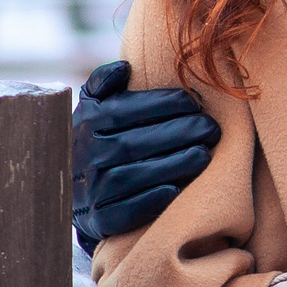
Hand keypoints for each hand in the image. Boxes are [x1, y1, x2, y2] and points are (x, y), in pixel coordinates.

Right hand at [71, 60, 219, 247]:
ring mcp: (91, 189)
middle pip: (134, 143)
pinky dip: (152, 200)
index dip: (164, 104)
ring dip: (173, 165)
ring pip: (134, 175)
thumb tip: (124, 68)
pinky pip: (126, 210)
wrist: (75, 191)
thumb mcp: (93, 107)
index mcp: (87, 123)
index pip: (126, 110)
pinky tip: (178, 189)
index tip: (195, 102)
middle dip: (178, 133)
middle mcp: (86, 155)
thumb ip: (104, 83)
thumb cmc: (98, 139)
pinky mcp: (99, 218)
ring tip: (205, 155)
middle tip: (211, 128)